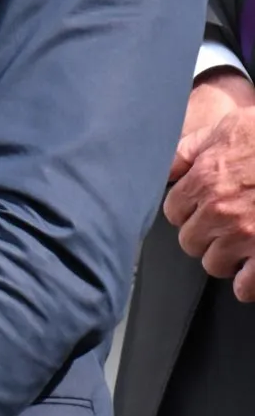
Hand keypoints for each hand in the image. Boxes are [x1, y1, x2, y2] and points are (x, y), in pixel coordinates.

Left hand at [164, 74, 254, 299]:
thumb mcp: (228, 129)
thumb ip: (190, 150)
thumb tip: (167, 170)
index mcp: (205, 180)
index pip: (173, 211)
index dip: (188, 210)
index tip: (201, 208)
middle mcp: (219, 211)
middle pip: (190, 241)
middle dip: (205, 235)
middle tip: (224, 226)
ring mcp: (244, 235)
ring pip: (214, 264)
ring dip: (225, 258)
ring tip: (240, 245)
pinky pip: (245, 286)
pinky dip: (247, 284)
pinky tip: (252, 271)